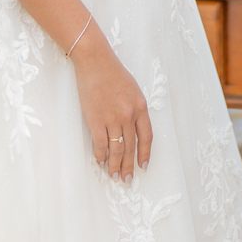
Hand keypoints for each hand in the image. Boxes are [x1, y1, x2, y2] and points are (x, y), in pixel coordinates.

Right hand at [71, 23, 152, 183]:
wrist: (95, 61)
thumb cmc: (113, 73)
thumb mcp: (132, 89)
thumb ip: (135, 109)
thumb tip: (132, 129)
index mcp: (140, 107)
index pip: (146, 137)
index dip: (145, 154)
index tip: (143, 166)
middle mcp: (129, 115)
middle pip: (131, 147)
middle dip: (129, 166)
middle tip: (126, 179)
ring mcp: (112, 118)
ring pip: (116, 149)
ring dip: (115, 165)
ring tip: (113, 175)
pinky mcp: (95, 120)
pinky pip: (100, 144)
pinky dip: (100, 155)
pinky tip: (100, 162)